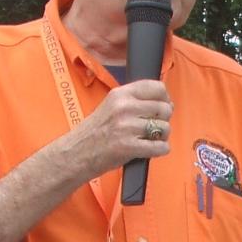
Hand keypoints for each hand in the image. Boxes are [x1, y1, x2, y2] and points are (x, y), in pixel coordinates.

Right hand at [55, 79, 172, 187]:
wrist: (76, 153)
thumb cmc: (94, 132)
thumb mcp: (111, 105)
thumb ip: (134, 101)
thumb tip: (165, 102)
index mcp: (120, 94)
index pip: (157, 87)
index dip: (165, 98)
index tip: (162, 106)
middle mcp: (124, 108)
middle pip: (164, 108)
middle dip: (163, 119)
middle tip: (153, 127)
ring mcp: (126, 127)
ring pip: (164, 128)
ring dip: (162, 136)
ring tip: (149, 139)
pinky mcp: (129, 147)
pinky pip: (160, 147)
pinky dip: (160, 150)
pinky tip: (152, 150)